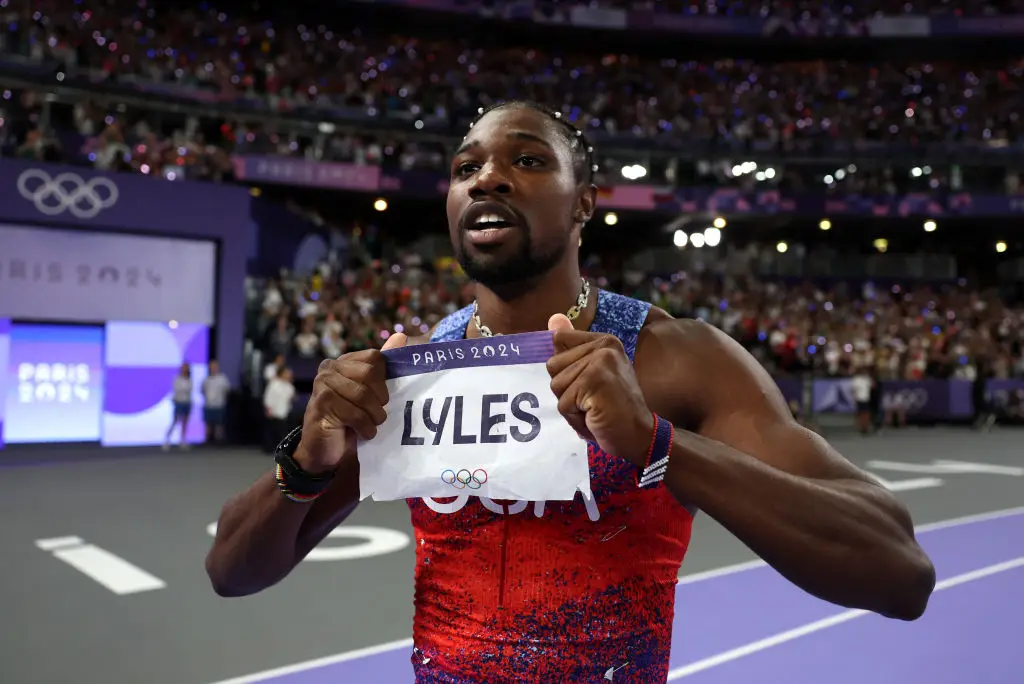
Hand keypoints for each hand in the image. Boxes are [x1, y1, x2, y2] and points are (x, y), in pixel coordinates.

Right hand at [296, 332, 407, 473]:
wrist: (327, 449)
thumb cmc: (351, 419)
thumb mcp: (371, 393)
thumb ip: (383, 368)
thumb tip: (401, 336)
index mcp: (344, 362)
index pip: (375, 358)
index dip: (383, 381)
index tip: (381, 398)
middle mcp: (330, 368)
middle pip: (369, 374)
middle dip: (379, 399)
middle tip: (377, 414)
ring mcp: (322, 384)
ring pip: (362, 395)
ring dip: (374, 416)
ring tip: (372, 425)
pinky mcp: (320, 404)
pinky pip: (353, 413)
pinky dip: (365, 427)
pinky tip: (364, 433)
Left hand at [546, 314, 653, 466]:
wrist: (640, 436)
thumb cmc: (613, 409)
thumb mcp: (591, 375)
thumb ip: (571, 347)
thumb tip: (553, 317)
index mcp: (604, 341)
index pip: (558, 341)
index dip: (566, 371)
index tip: (591, 384)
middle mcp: (604, 346)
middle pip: (553, 365)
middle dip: (566, 390)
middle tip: (594, 400)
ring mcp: (600, 362)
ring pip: (556, 385)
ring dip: (571, 405)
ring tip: (595, 409)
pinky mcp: (594, 382)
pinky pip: (564, 404)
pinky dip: (575, 418)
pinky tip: (597, 417)